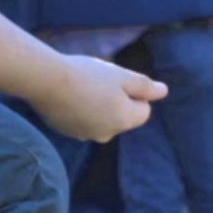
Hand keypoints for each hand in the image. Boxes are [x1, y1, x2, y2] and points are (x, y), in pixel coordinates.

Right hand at [33, 54, 166, 141]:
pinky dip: (82, 110)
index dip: (134, 93)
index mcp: (124, 121)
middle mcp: (107, 135)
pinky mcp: (67, 132)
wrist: (48, 82)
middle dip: (117, 101)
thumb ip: (145, 86)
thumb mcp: (121, 76)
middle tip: (100, 81)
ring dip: (99, 106)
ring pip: (103, 119)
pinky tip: (70, 95)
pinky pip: (84, 121)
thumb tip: (164, 92)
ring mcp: (85, 136)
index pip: (143, 111)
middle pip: (122, 117)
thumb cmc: (89, 76)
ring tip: (83, 86)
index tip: (117, 80)